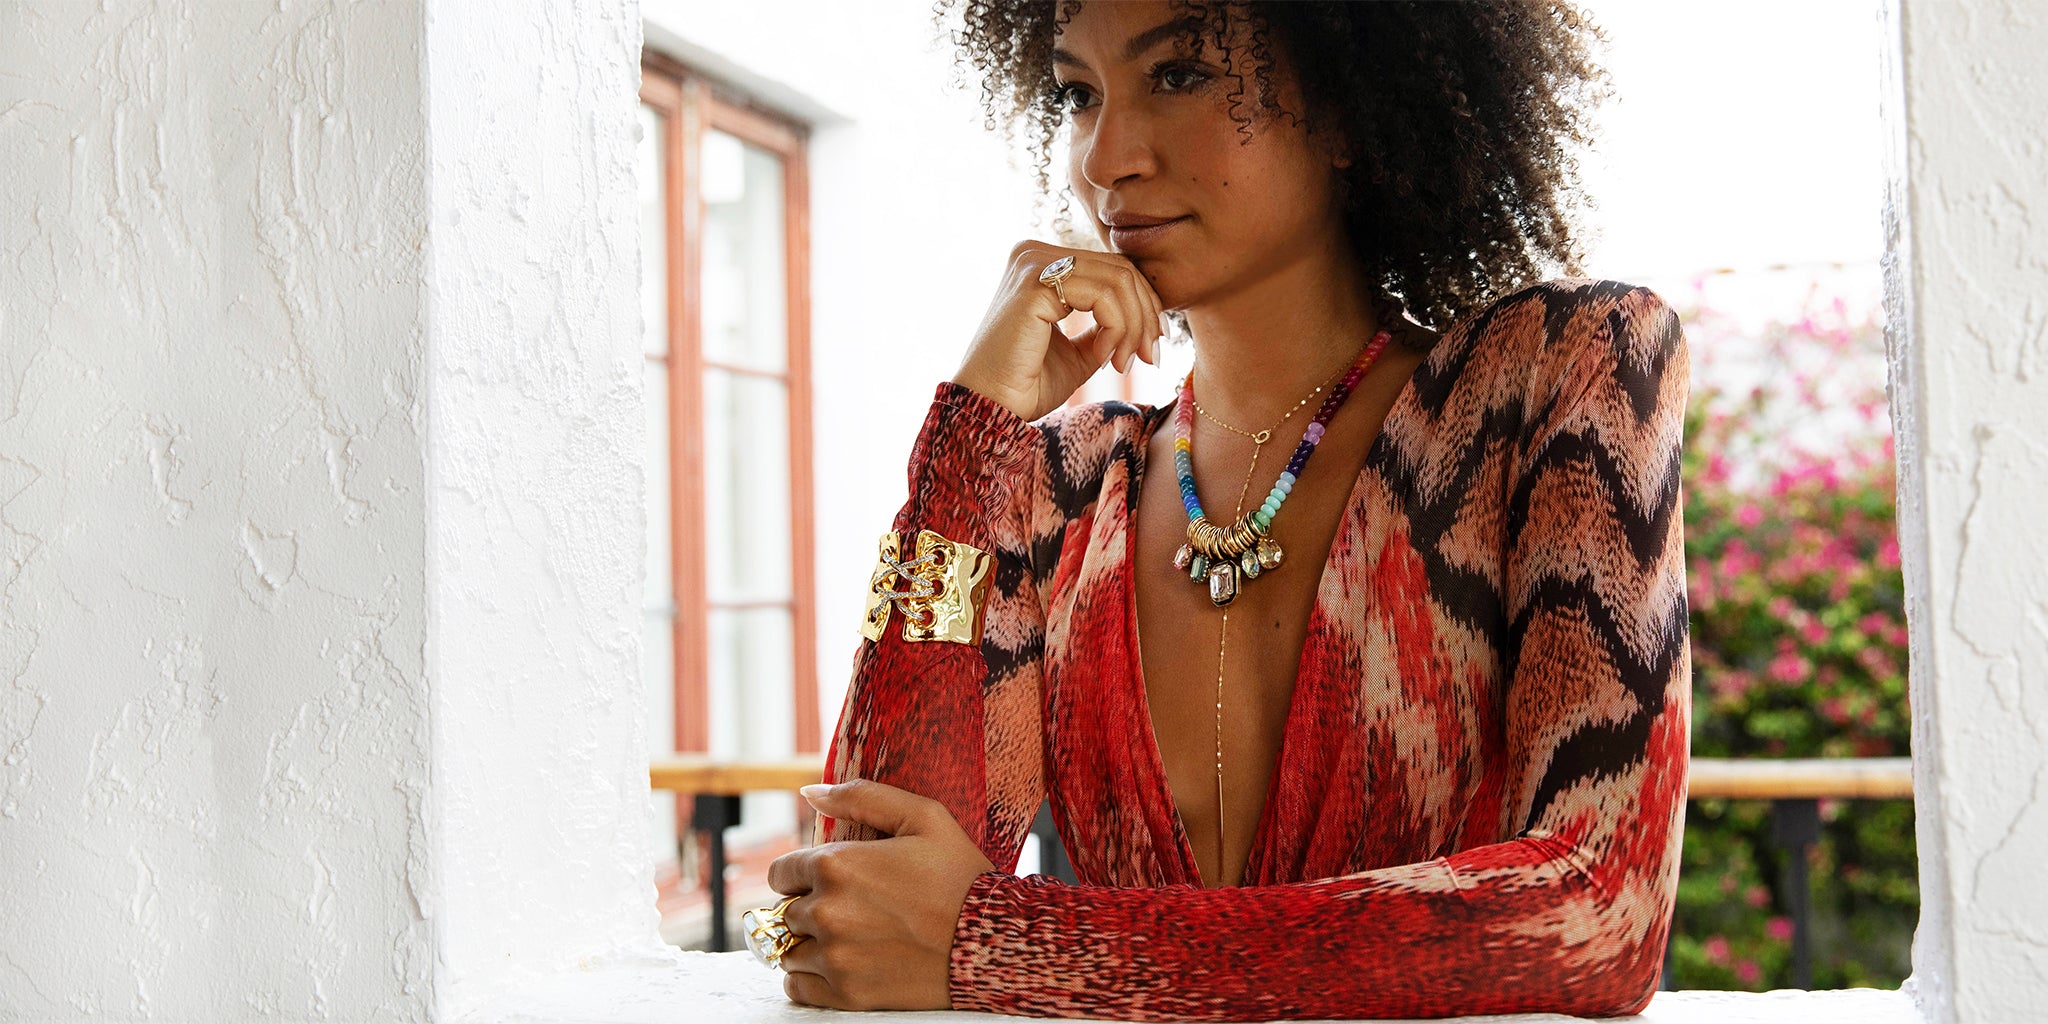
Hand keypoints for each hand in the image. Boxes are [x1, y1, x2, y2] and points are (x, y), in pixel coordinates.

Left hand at [766, 778, 999, 1010]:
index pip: (781, 873)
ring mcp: (835, 958)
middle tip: (849, 909)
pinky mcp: (847, 994)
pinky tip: (839, 964)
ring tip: (846, 938)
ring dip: (807, 944)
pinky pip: (797, 988)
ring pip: (788, 950)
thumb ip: (861, 798)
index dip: (802, 874)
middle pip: (785, 913)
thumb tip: (808, 792)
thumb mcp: (923, 817)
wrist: (994, 941)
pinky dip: (808, 978)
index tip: (827, 880)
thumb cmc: (961, 876)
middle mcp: (827, 913)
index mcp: (836, 866)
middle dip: (809, 908)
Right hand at [952, 240, 1169, 422]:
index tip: (1152, 345)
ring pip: (1117, 280)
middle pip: (1120, 268)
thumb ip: (1107, 325)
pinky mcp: (1035, 283)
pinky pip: (1102, 296)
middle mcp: (1034, 253)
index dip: (1144, 304)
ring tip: (1123, 364)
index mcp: (1041, 263)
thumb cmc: (1027, 384)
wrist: (991, 407)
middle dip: (1145, 316)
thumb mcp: (1080, 350)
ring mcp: (1033, 263)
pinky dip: (1116, 329)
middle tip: (1148, 357)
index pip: (1112, 267)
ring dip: (1133, 327)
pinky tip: (1104, 359)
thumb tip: (1149, 315)